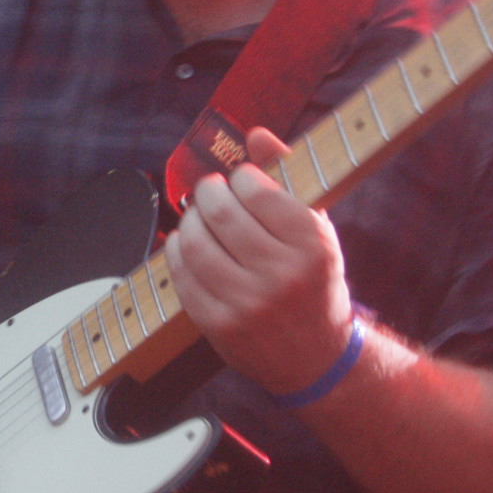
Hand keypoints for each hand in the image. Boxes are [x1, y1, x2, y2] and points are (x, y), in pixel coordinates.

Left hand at [165, 127, 356, 394]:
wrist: (316, 360)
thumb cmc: (315, 283)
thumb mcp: (316, 229)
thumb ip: (288, 177)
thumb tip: (255, 133)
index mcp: (313, 244)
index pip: (256, 190)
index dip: (240, 177)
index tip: (240, 181)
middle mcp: (283, 274)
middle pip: (221, 212)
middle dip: (208, 192)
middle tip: (210, 191)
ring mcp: (249, 303)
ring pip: (195, 243)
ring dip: (188, 221)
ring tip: (197, 217)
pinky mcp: (220, 326)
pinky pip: (183, 277)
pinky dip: (176, 252)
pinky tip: (184, 244)